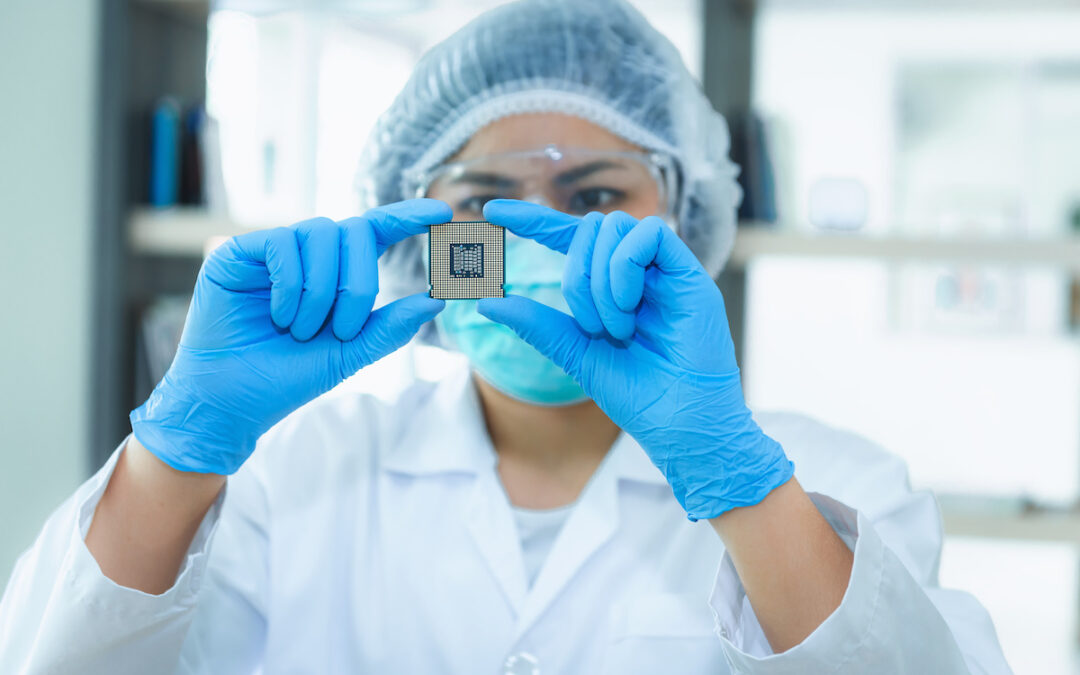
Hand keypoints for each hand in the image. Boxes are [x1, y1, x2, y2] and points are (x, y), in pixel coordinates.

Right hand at [130, 199, 451, 474]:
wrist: (231, 402)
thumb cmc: (286, 378)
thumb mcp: (348, 354)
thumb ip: (389, 327)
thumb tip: (436, 299)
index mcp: (336, 274)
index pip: (376, 231)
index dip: (408, 216)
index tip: (443, 211)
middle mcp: (306, 256)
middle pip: (354, 231)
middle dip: (358, 283)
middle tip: (341, 329)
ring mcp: (272, 250)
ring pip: (320, 234)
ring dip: (321, 290)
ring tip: (300, 330)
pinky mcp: (238, 252)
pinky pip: (282, 244)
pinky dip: (290, 285)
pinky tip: (279, 316)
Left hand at [477, 200, 792, 519]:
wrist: (681, 424)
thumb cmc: (638, 395)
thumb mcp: (577, 354)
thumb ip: (539, 325)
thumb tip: (487, 302)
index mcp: (609, 285)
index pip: (568, 236)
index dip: (532, 219)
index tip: (492, 211)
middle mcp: (637, 270)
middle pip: (589, 228)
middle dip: (577, 276)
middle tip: (591, 327)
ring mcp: (664, 269)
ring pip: (615, 227)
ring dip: (601, 281)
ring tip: (617, 328)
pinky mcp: (688, 271)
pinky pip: (649, 234)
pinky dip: (626, 267)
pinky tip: (630, 305)